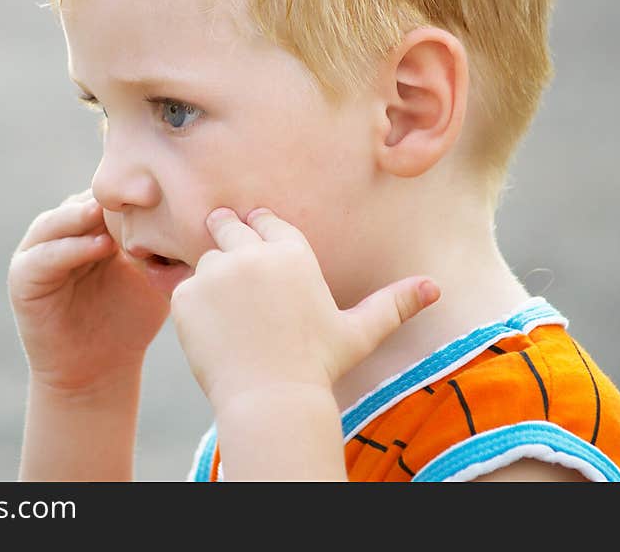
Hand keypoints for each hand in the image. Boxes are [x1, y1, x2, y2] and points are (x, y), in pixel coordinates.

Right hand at [7, 188, 170, 392]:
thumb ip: (168, 249)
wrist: (98, 370)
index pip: (109, 194)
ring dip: (85, 214)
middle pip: (84, 200)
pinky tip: (100, 247)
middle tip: (139, 187)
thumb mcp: (154, 277)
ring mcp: (40, 250)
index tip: (165, 178)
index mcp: (93, 224)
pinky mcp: (23, 276)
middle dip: (110, 196)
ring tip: (111, 212)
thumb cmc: (131, 320)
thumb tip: (206, 219)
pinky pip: (45, 256)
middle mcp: (64, 230)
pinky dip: (70, 248)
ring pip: (60, 220)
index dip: (133, 187)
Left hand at [170, 207, 439, 413]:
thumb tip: (435, 287)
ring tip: (227, 311)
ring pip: (206, 260)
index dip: (260, 229)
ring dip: (213, 276)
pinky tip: (212, 330)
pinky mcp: (188, 294)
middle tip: (228, 252)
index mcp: (293, 251)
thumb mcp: (359, 332)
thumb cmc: (318, 366)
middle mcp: (252, 253)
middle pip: (228, 226)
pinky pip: (185, 288)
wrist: (271, 399)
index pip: (267, 220)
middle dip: (226, 232)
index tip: (256, 240)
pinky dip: (193, 305)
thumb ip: (393, 304)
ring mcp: (216, 272)